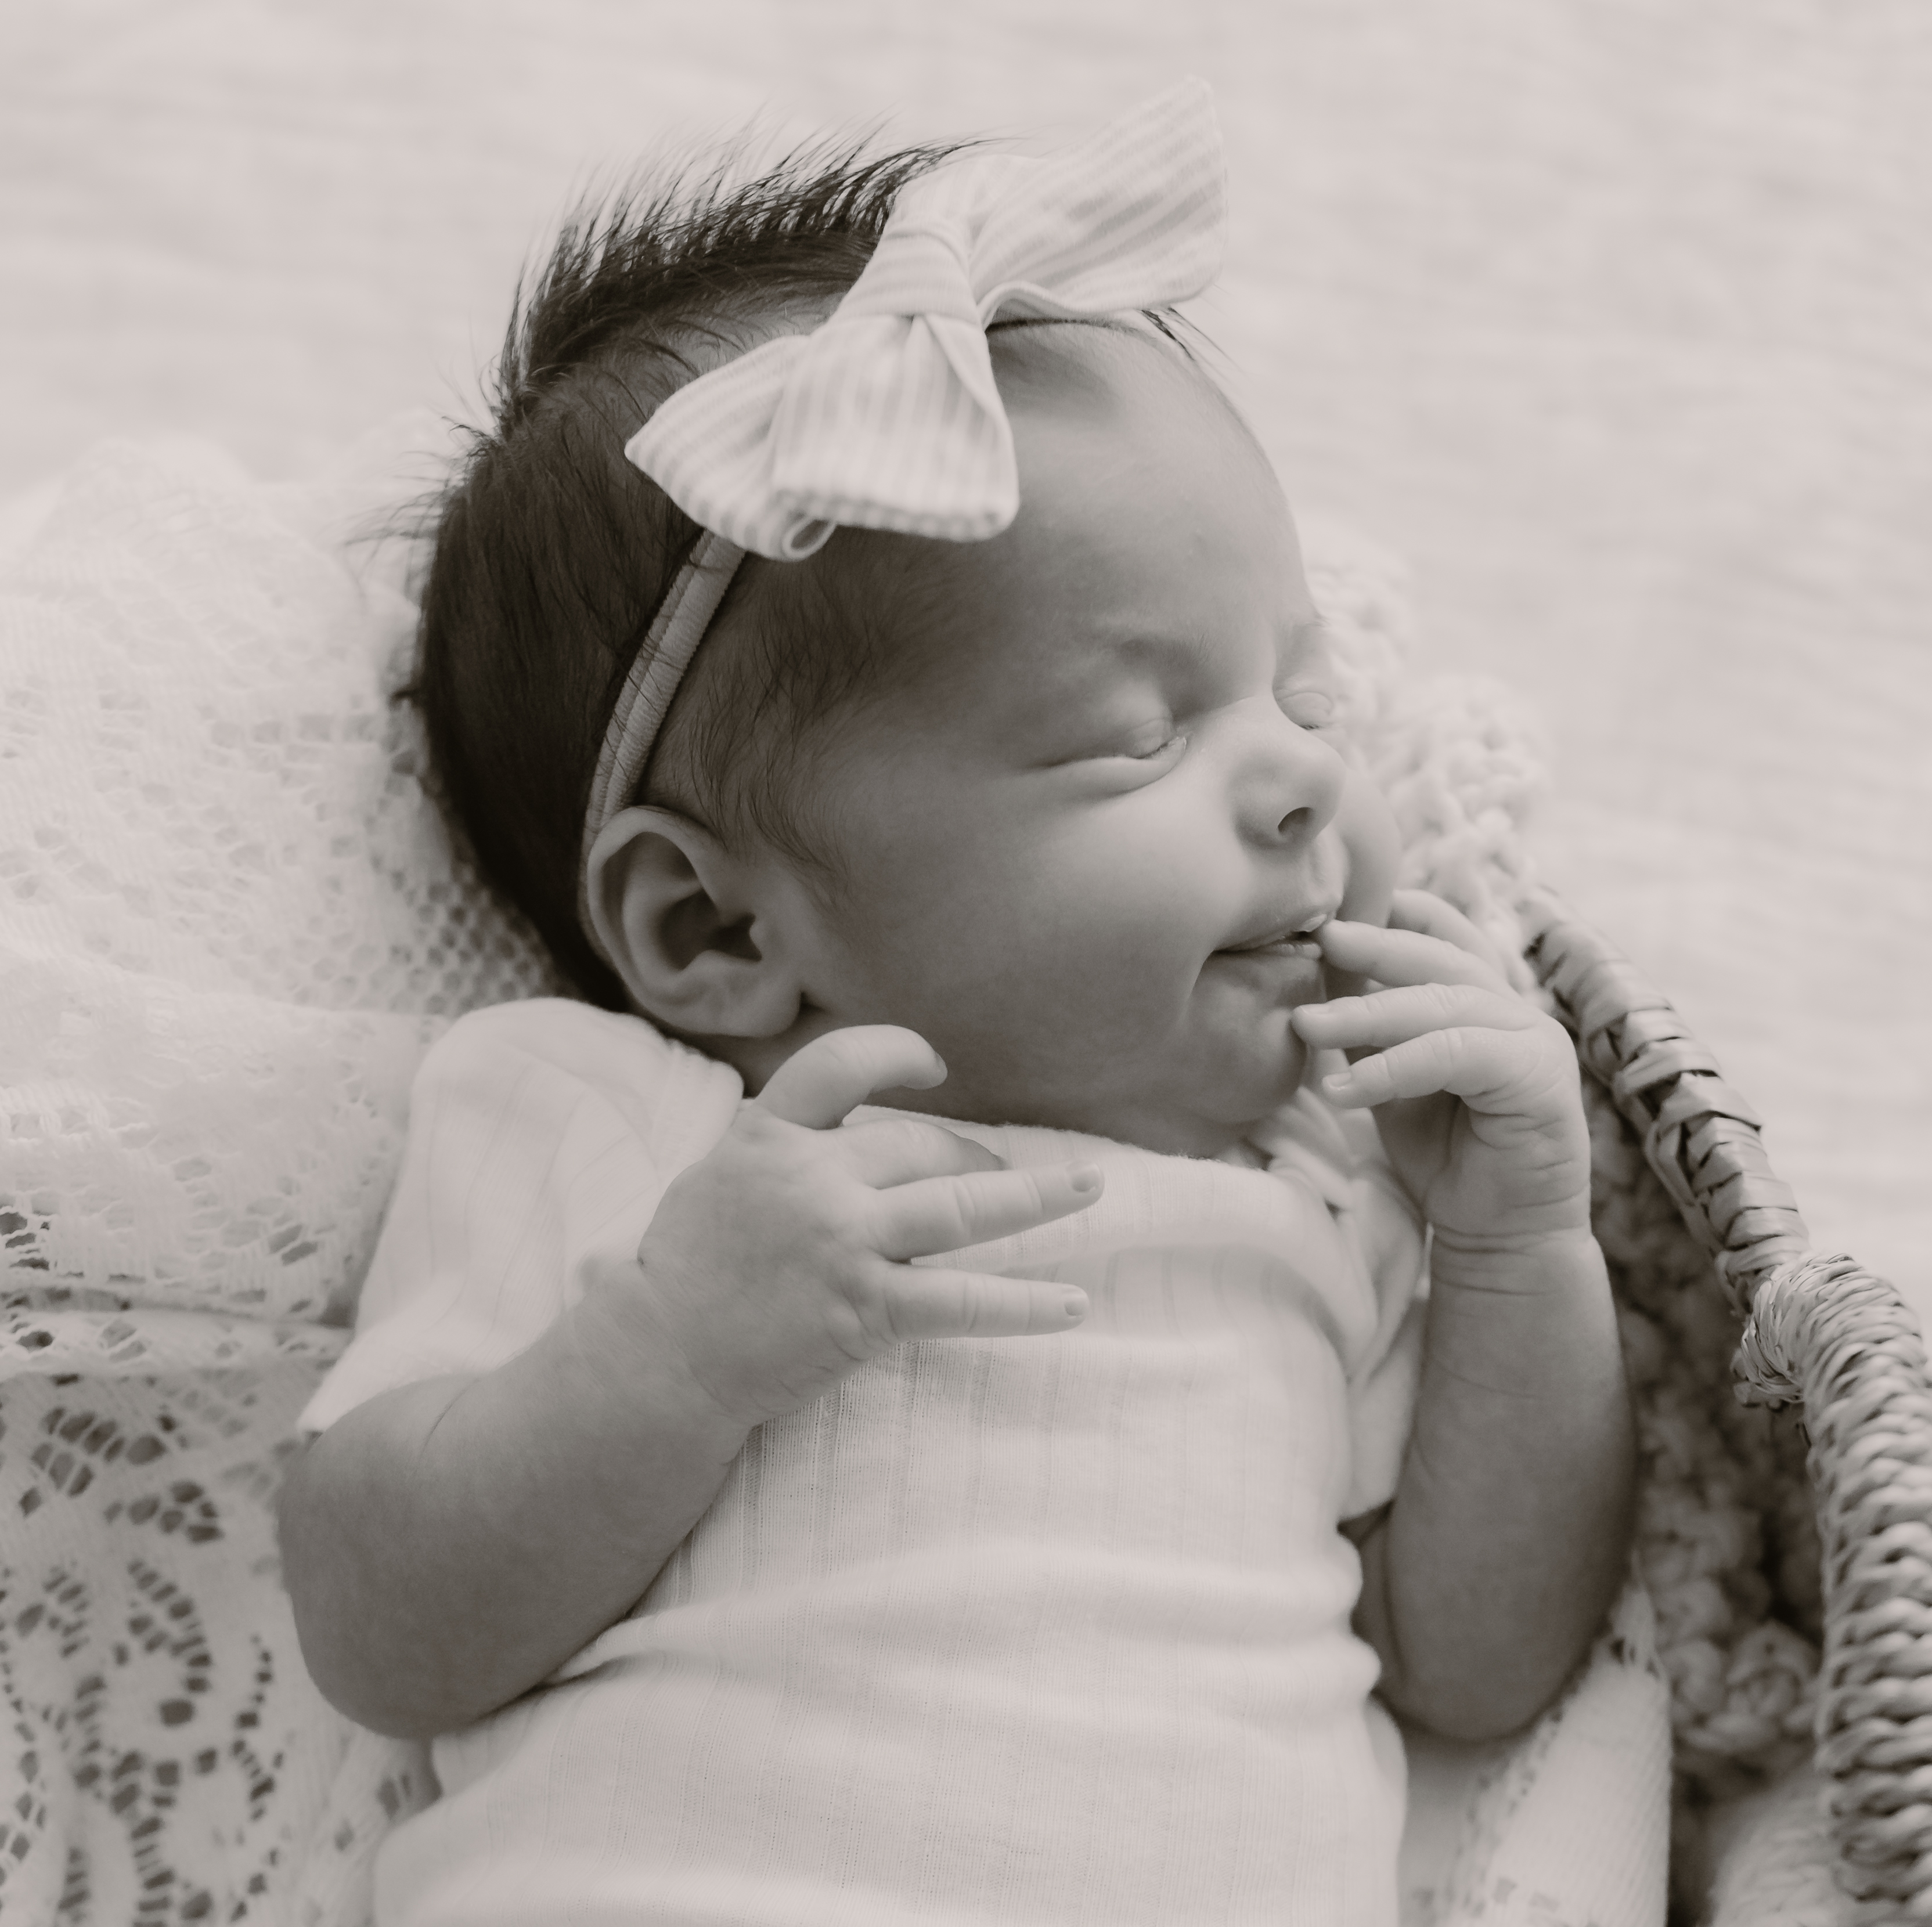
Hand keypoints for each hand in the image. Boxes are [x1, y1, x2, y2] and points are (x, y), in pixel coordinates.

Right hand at [603, 1025, 1101, 1429]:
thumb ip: (789, 1143)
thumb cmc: (690, 1268)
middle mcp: (810, 1178)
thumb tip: (867, 1130)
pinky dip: (1024, 1306)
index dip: (897, 1054)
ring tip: (1090, 1189)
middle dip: (969, 1155)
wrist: (659, 1358)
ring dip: (1036, 1196)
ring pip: (962, 1206)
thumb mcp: (722, 1175)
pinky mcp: (864, 1309)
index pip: (843, 1064)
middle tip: (995, 1174)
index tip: (934, 1066)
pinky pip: (962, 1302)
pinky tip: (1071, 1304)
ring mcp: (842, 1243)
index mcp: (768, 1134)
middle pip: (920, 1145)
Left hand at [1290, 892, 1590, 1263]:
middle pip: (1439, 959)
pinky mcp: (1540, 1078)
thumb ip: (1370, 1028)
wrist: (1499, 1235)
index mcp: (1486, 1001)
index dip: (1395, 913)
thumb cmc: (1445, 1155)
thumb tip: (1319, 970)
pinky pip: (1455, 1055)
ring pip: (1442, 1006)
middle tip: (1317, 941)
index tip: (1333, 913)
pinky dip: (1393, 1068)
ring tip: (1305, 1027)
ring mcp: (1535, 1040)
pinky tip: (1342, 1088)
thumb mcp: (1391, 1078)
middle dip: (1373, 947)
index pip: (1444, 933)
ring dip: (1366, 1014)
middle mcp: (1517, 1010)